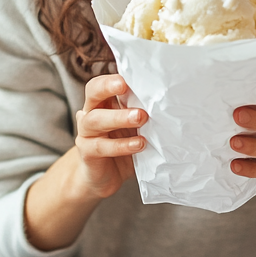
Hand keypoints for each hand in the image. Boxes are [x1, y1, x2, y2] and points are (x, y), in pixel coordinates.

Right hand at [73, 74, 146, 200]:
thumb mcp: (135, 127)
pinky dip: (122, 145)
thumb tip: (169, 103)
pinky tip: (139, 144)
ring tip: (140, 117)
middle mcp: (91, 113)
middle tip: (125, 87)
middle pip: (92, 93)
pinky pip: (101, 147)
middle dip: (108, 87)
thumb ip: (143, 114)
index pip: (102, 83)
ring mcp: (86, 133)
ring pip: (96, 119)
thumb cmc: (125, 146)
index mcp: (103, 103)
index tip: (127, 77)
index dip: (112, 79)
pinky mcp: (87, 153)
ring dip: (119, 117)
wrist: (105, 178)